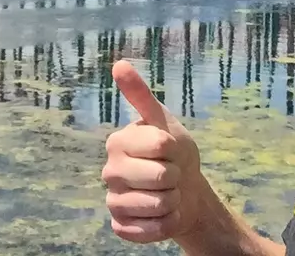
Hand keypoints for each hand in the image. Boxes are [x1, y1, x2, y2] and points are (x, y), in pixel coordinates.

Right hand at [102, 59, 204, 243]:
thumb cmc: (174, 152)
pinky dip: (165, 225)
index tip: (170, 148)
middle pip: (161, 176)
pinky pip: (150, 231)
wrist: (185, 189)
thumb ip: (141, 95)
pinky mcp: (120, 226)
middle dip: (176, 176)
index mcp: (117, 141)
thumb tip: (119, 64)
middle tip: (170, 173)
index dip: (174, 148)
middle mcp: (109, 170)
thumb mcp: (163, 120)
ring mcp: (113, 200)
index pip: (160, 145)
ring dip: (173, 201)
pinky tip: (161, 215)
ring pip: (158, 205)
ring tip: (167, 193)